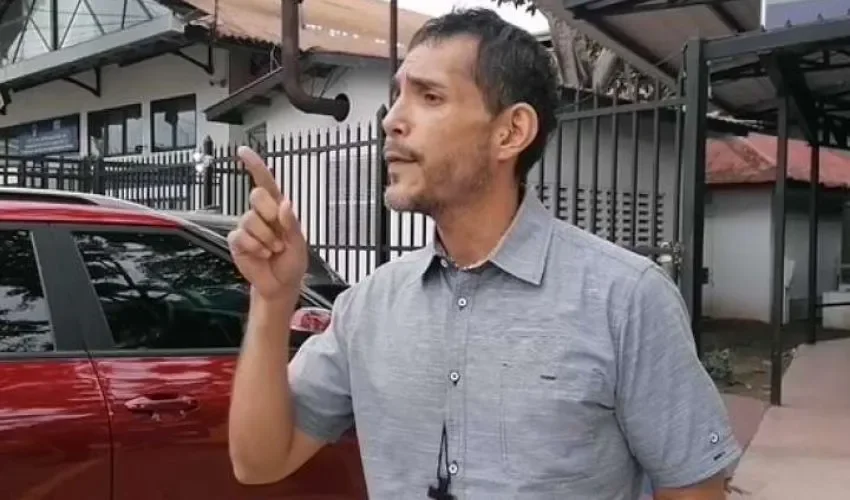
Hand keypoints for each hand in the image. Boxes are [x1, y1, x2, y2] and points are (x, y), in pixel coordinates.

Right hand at [228, 146, 307, 300]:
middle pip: (256, 195)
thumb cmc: (291, 262)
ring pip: (249, 220)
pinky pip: (241, 237)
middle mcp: (260, 214)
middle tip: (280, 234)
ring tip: (273, 250)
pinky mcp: (236, 241)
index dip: (254, 165)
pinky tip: (261, 255)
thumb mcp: (299, 244)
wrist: (281, 285)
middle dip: (270, 214)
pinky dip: (255, 248)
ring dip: (265, 239)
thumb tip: (285, 203)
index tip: (242, 151)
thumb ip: (292, 223)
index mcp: (277, 209)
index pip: (265, 182)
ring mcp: (246, 227)